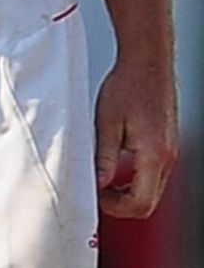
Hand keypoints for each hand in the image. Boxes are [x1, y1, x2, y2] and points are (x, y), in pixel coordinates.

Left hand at [94, 0, 177, 218]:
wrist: (147, 61)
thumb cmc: (127, 84)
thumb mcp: (106, 121)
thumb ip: (104, 156)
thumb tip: (98, 184)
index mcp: (153, 154)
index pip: (140, 202)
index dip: (115, 207)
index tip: (96, 197)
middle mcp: (167, 157)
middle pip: (149, 201)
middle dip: (122, 203)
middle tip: (98, 192)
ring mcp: (170, 151)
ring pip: (153, 189)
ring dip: (129, 190)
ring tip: (104, 178)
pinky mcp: (168, 144)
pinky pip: (155, 173)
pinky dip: (137, 178)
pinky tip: (118, 164)